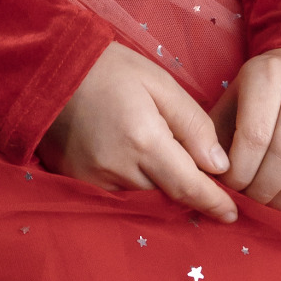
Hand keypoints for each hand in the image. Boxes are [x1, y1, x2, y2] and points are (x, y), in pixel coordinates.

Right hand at [39, 41, 237, 221]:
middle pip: (166, 198)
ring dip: (159, 193)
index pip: (188, 187)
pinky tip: (137, 174)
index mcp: (144, 139)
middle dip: (187, 194)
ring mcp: (93, 179)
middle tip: (203, 186)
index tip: (232, 213)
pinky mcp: (76, 181)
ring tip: (168, 175)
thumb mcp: (159, 82)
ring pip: (142, 201)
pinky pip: (116, 198)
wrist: (49, 67)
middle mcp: (118, 167)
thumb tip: (218, 165)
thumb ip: (193, 123)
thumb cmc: (109, 69)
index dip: (213, 203)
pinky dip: (133, 191)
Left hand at [211, 48, 280, 210]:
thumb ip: (219, 132)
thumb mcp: (235, 97)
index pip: (254, 135)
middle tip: (254, 199)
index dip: (241, 171)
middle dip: (265, 189)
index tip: (232, 186)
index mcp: (269, 73)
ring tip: (274, 202)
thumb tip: (212, 175)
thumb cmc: (263, 91)